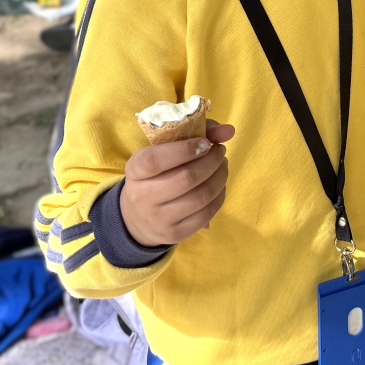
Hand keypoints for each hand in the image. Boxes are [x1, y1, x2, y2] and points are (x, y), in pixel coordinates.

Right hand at [120, 119, 234, 246]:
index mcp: (135, 170)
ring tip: (222, 165)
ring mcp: (158, 218)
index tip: (205, 143)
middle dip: (212, 161)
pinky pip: (206, 214)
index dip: (185, 149)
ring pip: (201, 196)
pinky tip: (218, 185)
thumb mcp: (163, 150)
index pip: (155, 160)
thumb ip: (196, 133)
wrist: (137, 217)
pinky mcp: (174, 233)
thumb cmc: (156, 174)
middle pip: (186, 178)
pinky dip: (219, 195)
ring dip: (220, 177)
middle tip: (220, 152)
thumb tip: (229, 130)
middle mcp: (142, 196)